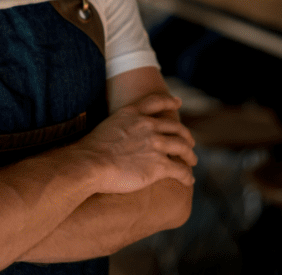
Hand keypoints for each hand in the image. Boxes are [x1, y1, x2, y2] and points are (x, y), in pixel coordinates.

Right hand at [78, 93, 196, 194]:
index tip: (178, 103)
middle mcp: (148, 125)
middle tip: (189, 142)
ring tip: (191, 161)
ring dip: (190, 155)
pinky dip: (186, 175)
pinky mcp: (159, 165)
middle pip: (176, 128)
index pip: (157, 102)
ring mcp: (156, 144)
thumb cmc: (91, 150)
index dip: (170, 102)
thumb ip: (122, 127)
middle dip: (185, 135)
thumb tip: (122, 138)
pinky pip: (180, 170)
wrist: (90, 164)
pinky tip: (188, 180)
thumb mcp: (107, 126)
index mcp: (133, 113)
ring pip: (183, 147)